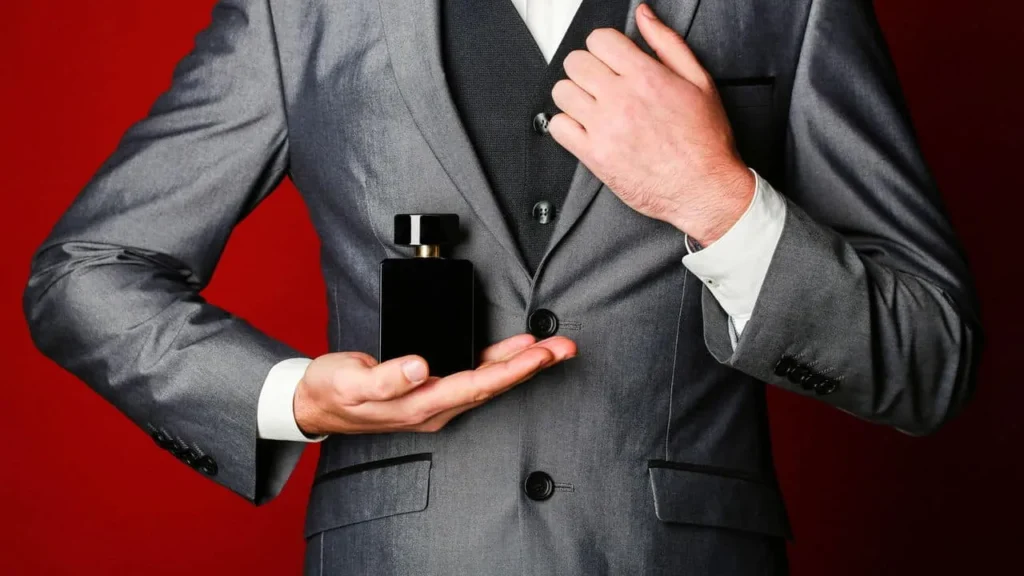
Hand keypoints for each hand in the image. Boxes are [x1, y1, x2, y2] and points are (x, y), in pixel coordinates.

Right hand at [293, 334, 576, 434]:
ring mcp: (437, 400)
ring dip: (523, 364)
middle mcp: (436, 407)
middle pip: (493, 385)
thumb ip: (385, 379)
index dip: (510, 370)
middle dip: (531, 366)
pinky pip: (475, 375)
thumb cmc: (332, 391)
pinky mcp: (434, 388)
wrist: (316, 403)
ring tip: (554, 348)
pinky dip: (500, 361)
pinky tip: (518, 350)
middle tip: (565, 348)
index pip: (475, 386)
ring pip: (489, 381)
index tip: (539, 354)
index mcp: (421, 406)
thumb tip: (419, 366)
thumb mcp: (350, 383)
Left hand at [549, 3, 754, 245]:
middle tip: (600, 82)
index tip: (609, 58)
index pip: (599, 40)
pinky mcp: (594, 156)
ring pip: (562, 92)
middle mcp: (621, 100)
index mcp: (646, 77)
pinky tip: (584, 127)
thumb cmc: (705, 141)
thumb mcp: (699, 81)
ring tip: (591, 105)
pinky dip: (566, 125)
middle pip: (576, 62)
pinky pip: (558, 127)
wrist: (704, 188)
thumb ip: (667, 43)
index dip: (604, 46)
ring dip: (574, 95)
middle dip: (587, 68)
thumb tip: (644, 15)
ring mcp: (604, 129)